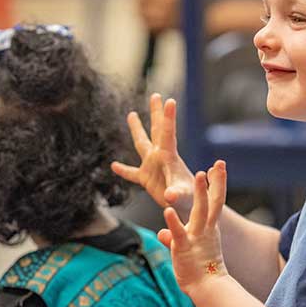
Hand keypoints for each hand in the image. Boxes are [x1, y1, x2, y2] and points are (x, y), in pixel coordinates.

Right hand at [111, 92, 194, 212]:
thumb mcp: (184, 196)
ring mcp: (152, 167)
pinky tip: (114, 165)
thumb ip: (176, 193)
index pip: (168, 133)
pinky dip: (123, 170)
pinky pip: (132, 173)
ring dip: (137, 130)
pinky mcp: (147, 180)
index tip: (169, 100)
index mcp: (169, 157)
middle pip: (157, 130)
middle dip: (157, 113)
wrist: (190, 211)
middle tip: (156, 95)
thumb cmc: (191, 201)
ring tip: (131, 114)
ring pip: (142, 144)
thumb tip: (169, 195)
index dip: (168, 117)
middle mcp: (160, 158)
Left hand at [159, 160, 228, 292]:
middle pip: (213, 202)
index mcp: (209, 228)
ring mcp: (196, 237)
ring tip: (198, 175)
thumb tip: (163, 232)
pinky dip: (173, 221)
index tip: (218, 166)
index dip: (216, 184)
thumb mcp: (185, 249)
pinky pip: (178, 232)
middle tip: (219, 164)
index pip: (214, 202)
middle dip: (216, 182)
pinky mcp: (184, 247)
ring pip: (200, 211)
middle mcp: (206, 229)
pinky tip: (167, 209)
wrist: (208, 292)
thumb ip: (174, 236)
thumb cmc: (198, 271)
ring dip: (199, 193)